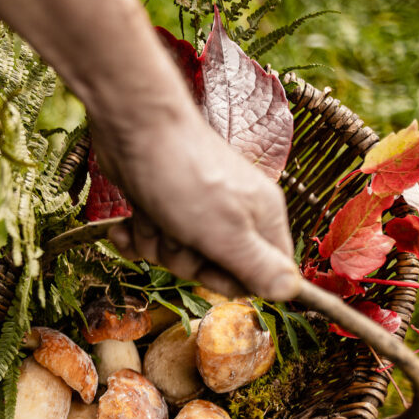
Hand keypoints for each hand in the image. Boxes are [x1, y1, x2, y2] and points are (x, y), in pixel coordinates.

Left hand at [92, 110, 299, 300]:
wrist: (134, 126)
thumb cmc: (185, 176)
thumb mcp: (226, 232)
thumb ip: (259, 267)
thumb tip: (291, 292)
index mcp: (262, 218)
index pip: (263, 275)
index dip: (231, 280)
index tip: (211, 264)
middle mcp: (233, 213)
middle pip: (211, 269)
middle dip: (184, 259)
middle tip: (179, 233)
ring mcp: (195, 207)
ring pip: (175, 255)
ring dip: (156, 242)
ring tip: (156, 215)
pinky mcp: (162, 203)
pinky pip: (149, 240)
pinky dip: (134, 234)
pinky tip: (128, 223)